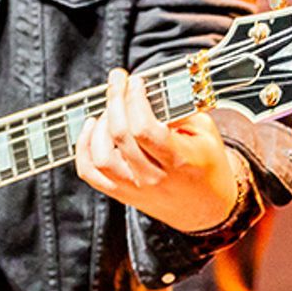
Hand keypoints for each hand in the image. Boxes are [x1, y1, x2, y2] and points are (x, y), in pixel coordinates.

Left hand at [75, 69, 244, 232]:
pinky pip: (91, 173)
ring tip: (110, 107)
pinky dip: (84, 149)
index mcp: (178, 161)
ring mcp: (135, 188)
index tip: (136, 82)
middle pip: (120, 136)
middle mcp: (154, 177)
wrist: (207, 209)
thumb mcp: (206, 134)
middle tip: (118, 81)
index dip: (134, 100)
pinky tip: (91, 128)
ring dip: (99, 125)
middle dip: (116, 100)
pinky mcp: (122, 194)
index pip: (144, 129)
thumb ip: (181, 111)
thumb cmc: (208, 167)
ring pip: (101, 156)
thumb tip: (152, 90)